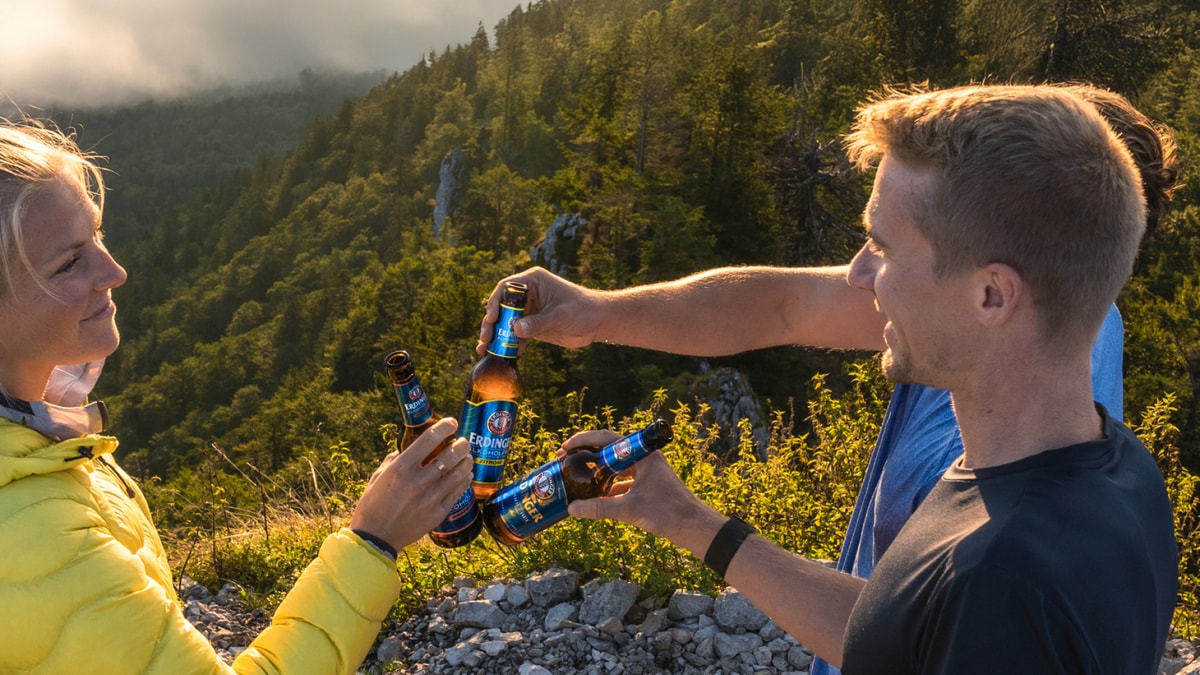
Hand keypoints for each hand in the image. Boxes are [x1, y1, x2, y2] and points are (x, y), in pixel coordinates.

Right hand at [350, 418, 471, 551]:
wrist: (375, 539)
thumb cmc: (372, 505)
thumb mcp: (378, 477)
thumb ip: (393, 461)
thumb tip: (404, 451)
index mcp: (401, 468)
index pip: (429, 440)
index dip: (444, 428)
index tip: (452, 423)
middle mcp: (418, 481)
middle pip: (450, 455)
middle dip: (461, 445)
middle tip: (464, 441)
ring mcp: (431, 498)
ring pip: (458, 473)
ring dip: (466, 462)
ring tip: (468, 456)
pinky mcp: (438, 513)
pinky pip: (457, 492)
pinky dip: (464, 481)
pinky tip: (466, 475)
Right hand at [477, 267, 602, 353]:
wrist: (598, 322)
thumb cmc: (583, 309)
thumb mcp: (559, 315)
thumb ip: (538, 323)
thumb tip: (515, 330)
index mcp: (533, 281)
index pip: (506, 288)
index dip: (496, 302)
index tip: (493, 318)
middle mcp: (528, 295)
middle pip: (502, 307)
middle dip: (492, 323)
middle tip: (485, 337)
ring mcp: (529, 311)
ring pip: (506, 323)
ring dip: (496, 336)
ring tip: (485, 349)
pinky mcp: (533, 326)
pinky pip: (516, 335)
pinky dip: (509, 345)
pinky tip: (502, 355)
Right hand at [561, 430, 706, 540]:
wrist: (694, 526)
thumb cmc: (668, 513)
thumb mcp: (629, 509)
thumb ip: (599, 508)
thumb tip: (572, 509)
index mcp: (642, 454)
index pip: (606, 438)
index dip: (582, 441)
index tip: (564, 449)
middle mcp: (644, 457)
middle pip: (609, 449)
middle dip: (586, 455)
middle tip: (565, 460)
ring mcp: (647, 470)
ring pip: (616, 465)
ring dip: (597, 470)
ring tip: (577, 476)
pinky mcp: (649, 484)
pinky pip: (623, 479)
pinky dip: (608, 485)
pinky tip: (595, 496)